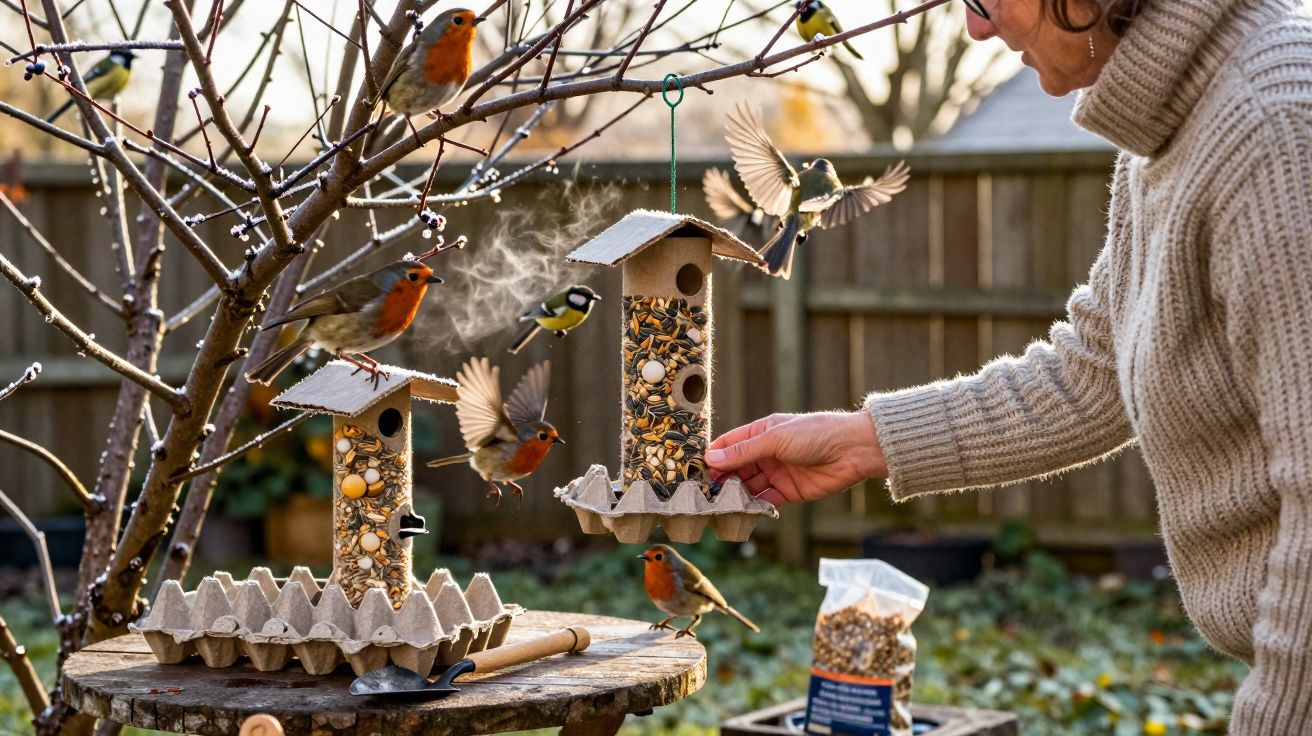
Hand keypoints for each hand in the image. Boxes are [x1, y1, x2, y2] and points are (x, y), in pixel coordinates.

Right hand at [706, 411, 885, 505]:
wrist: (853, 450)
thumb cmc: (816, 433)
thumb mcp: (776, 439)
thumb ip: (743, 451)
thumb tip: (711, 459)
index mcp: (761, 433)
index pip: (728, 445)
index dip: (712, 457)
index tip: (694, 471)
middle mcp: (766, 453)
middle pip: (735, 469)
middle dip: (720, 481)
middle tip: (703, 495)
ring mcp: (777, 473)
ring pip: (748, 487)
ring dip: (735, 496)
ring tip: (719, 507)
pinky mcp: (788, 492)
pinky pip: (765, 501)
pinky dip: (753, 507)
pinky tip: (742, 512)